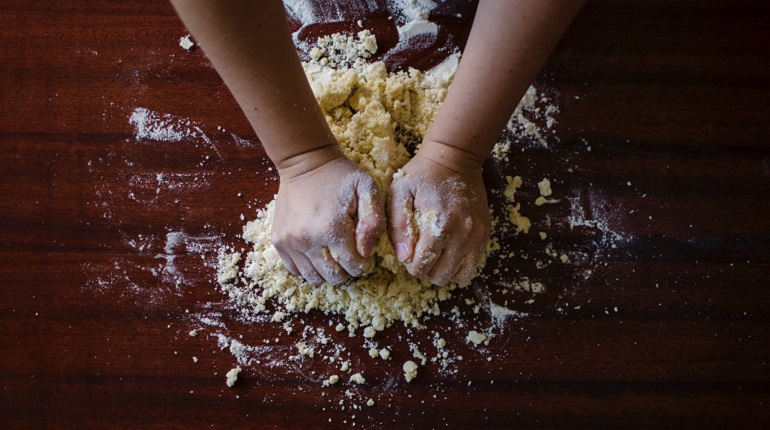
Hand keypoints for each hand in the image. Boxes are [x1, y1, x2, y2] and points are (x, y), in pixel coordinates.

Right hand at [272, 152, 384, 284]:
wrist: (305, 162)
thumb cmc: (341, 176)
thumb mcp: (368, 190)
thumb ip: (374, 222)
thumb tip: (366, 252)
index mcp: (332, 228)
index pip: (354, 267)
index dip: (363, 264)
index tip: (364, 254)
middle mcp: (307, 239)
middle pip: (334, 277)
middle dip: (347, 271)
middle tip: (350, 256)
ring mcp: (289, 242)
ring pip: (313, 278)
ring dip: (327, 272)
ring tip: (334, 256)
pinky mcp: (278, 240)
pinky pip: (295, 270)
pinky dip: (308, 268)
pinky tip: (317, 253)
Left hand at [388, 141, 489, 285]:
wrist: (455, 157)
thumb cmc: (422, 174)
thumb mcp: (400, 192)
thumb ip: (398, 226)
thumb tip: (404, 257)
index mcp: (439, 225)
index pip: (421, 266)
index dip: (410, 264)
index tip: (408, 251)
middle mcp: (462, 234)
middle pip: (440, 275)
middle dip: (426, 269)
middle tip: (420, 253)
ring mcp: (476, 235)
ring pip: (459, 275)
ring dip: (444, 270)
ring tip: (435, 255)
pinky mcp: (484, 234)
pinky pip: (472, 265)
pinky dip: (459, 265)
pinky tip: (448, 252)